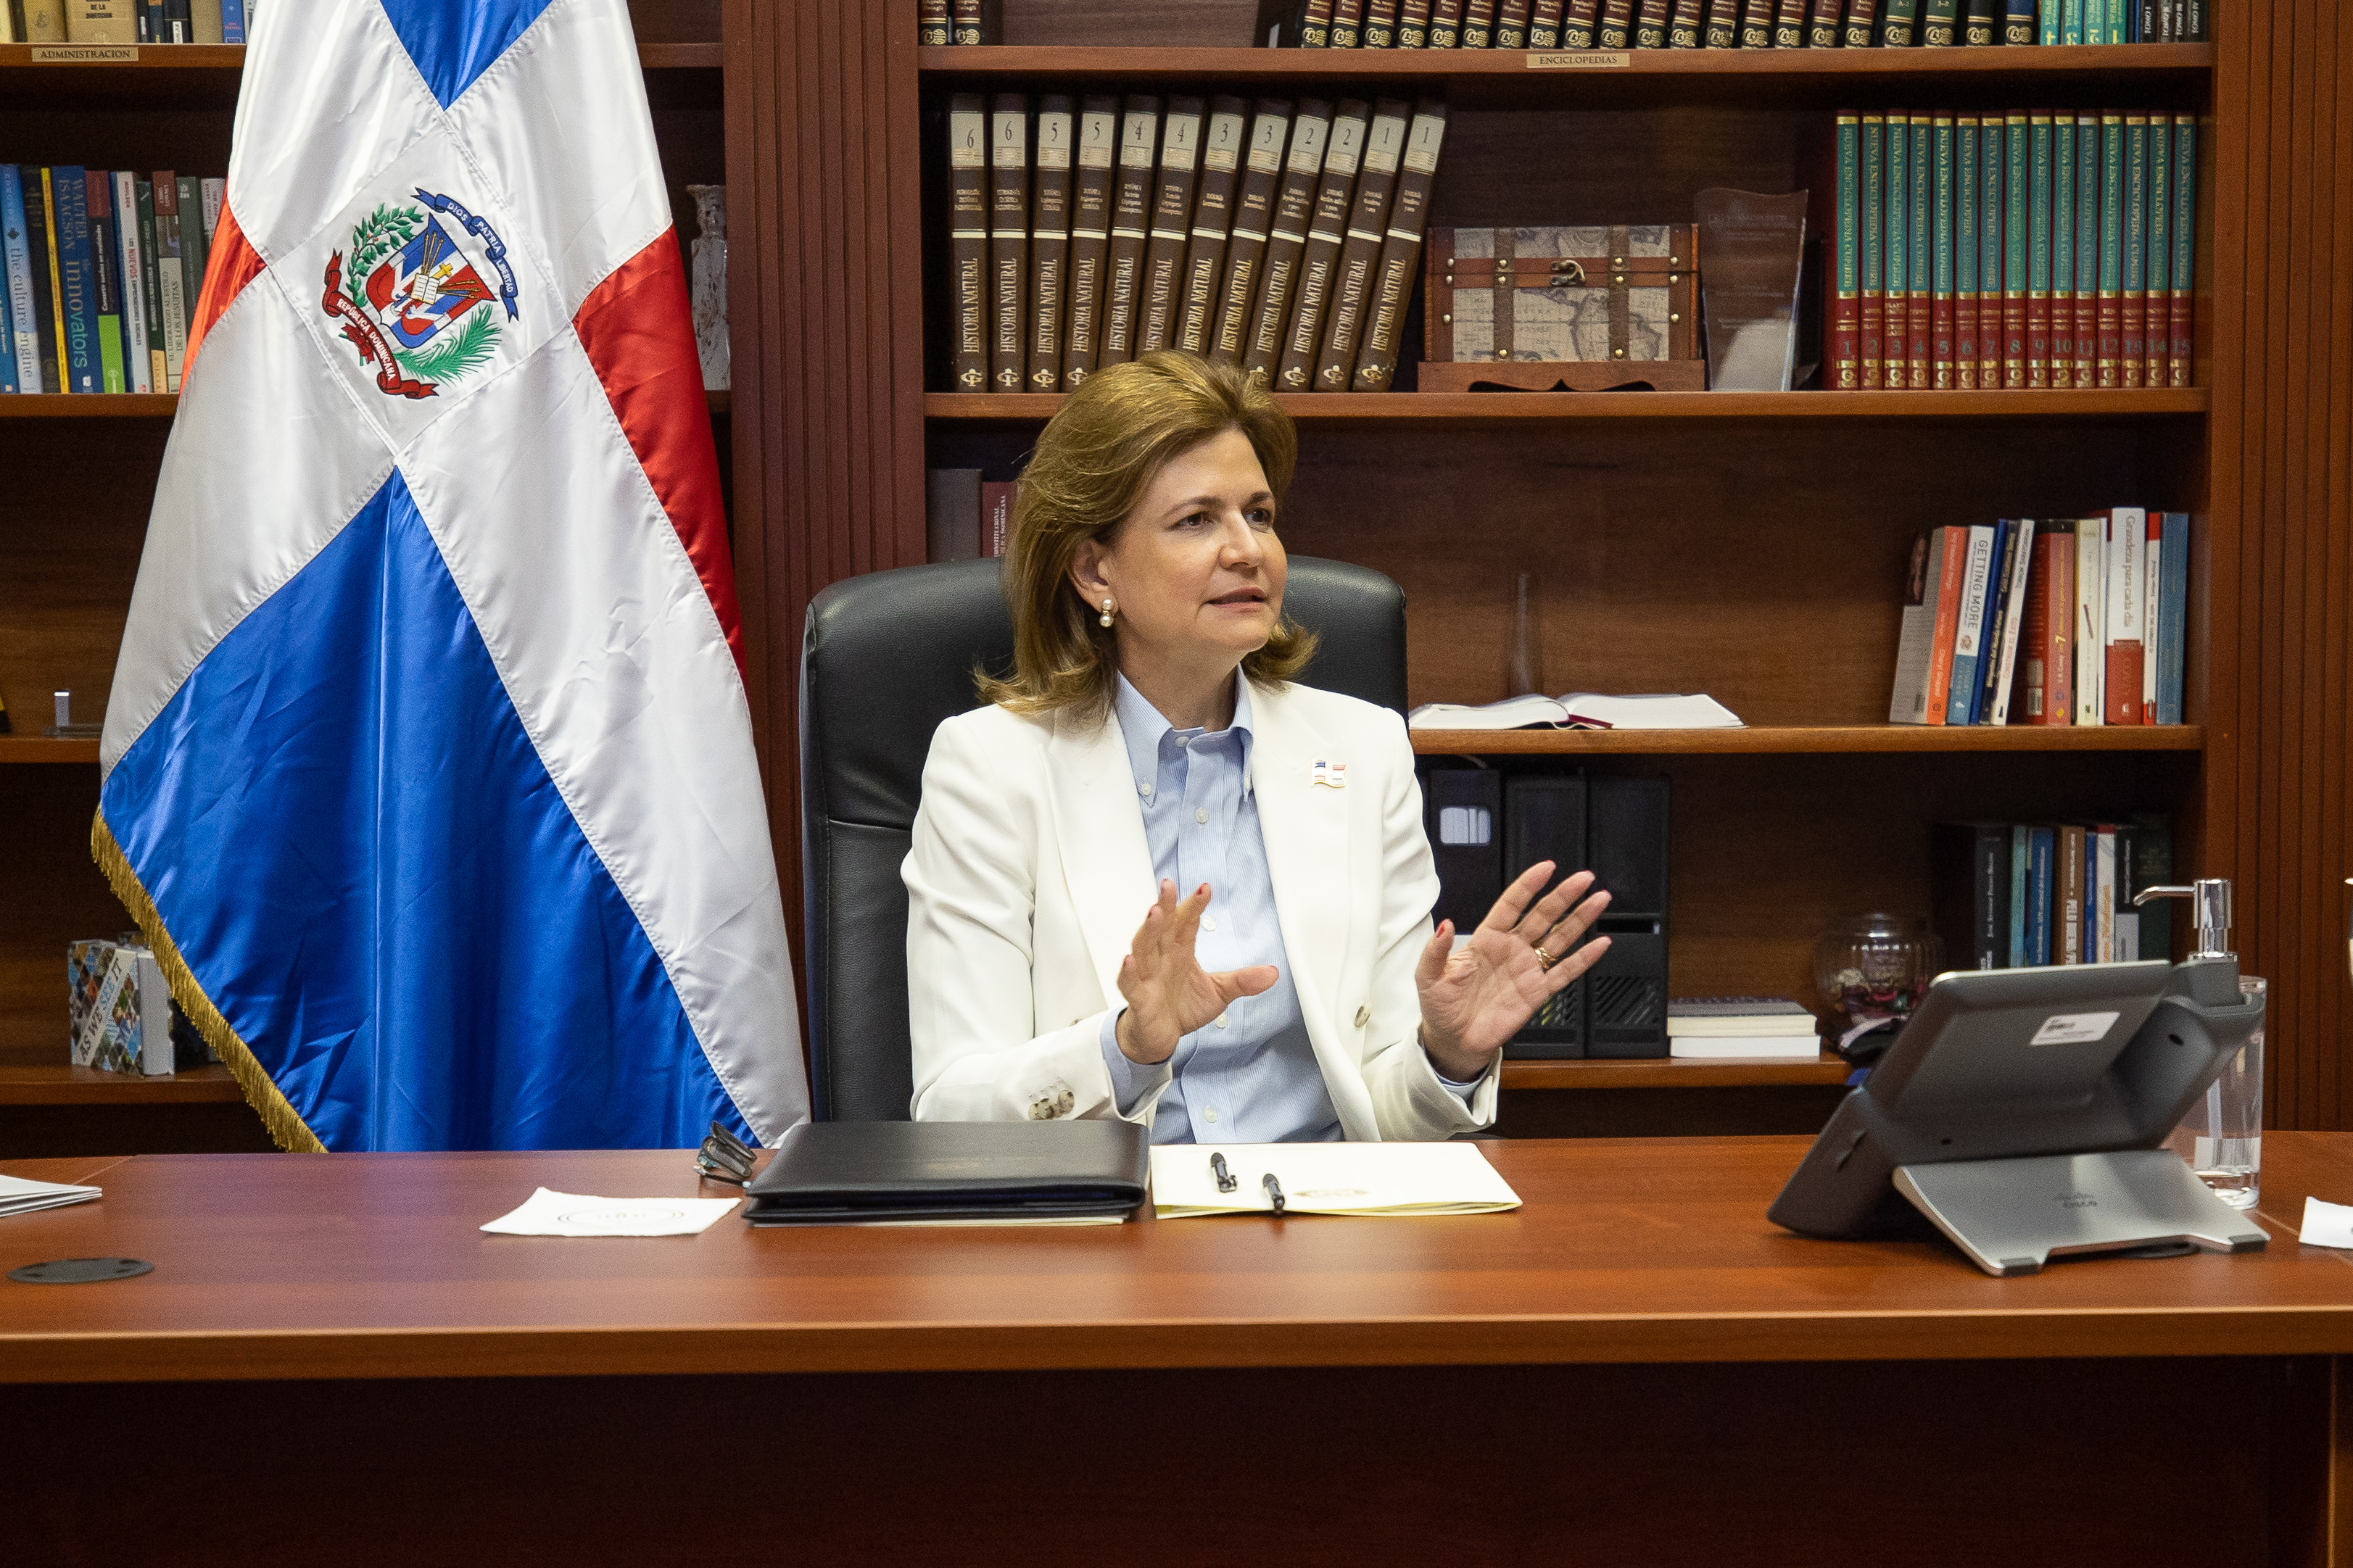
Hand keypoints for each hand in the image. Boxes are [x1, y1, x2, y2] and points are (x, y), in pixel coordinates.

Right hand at [1114, 879, 1279, 1064]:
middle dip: (1165, 905)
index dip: (1194, 905)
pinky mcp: (1139, 999)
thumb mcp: (1219, 992)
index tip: (1205, 888)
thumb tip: (1273, 973)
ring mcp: (1148, 977)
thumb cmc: (1182, 1007)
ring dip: (1148, 930)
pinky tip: (1129, 960)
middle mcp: (1162, 959)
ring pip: (1143, 948)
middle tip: (1168, 885)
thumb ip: (1243, 981)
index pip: (1186, 922)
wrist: (1159, 1037)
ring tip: (1155, 912)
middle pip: (1161, 927)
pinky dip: (1128, 972)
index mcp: (1180, 951)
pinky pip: (1130, 984)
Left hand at [1414, 863, 1611, 1080]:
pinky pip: (1565, 972)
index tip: (1546, 868)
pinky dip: (1584, 959)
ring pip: (1559, 938)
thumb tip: (1445, 925)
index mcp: (1486, 939)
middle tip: (1584, 879)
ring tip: (1598, 900)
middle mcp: (1511, 949)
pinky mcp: (1537, 992)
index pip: (1511, 905)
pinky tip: (1600, 944)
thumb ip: (1436, 950)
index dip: (1528, 886)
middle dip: (1564, 896)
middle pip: (1543, 916)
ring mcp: (1527, 969)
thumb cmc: (1440, 1006)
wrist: (1453, 1040)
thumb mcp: (1429, 976)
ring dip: (1580, 919)